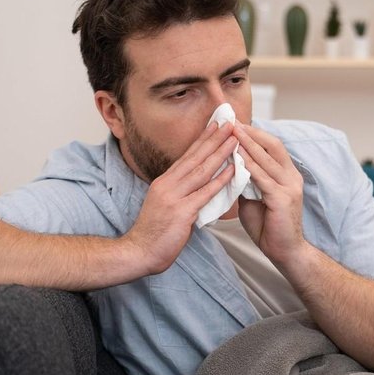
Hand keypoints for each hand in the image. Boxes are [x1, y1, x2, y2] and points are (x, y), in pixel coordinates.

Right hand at [124, 121, 236, 273]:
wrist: (139, 252)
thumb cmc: (153, 233)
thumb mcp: (166, 206)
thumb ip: (182, 196)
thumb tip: (199, 190)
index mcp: (164, 182)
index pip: (187, 156)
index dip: (203, 139)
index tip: (215, 125)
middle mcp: (168, 185)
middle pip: (195, 157)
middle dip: (214, 138)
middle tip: (229, 122)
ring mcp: (174, 197)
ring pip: (201, 170)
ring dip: (220, 153)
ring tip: (235, 140)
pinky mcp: (181, 212)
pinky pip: (204, 193)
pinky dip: (220, 180)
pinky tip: (232, 170)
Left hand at [234, 123, 306, 267]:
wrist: (285, 252)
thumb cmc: (269, 227)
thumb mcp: (253, 199)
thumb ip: (246, 183)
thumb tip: (229, 168)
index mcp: (287, 175)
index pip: (272, 146)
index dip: (255, 133)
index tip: (236, 124)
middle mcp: (292, 176)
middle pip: (272, 145)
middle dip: (251, 133)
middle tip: (233, 122)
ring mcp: (290, 186)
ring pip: (267, 159)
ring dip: (248, 144)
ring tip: (232, 134)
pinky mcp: (283, 198)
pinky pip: (263, 178)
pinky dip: (249, 166)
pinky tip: (237, 158)